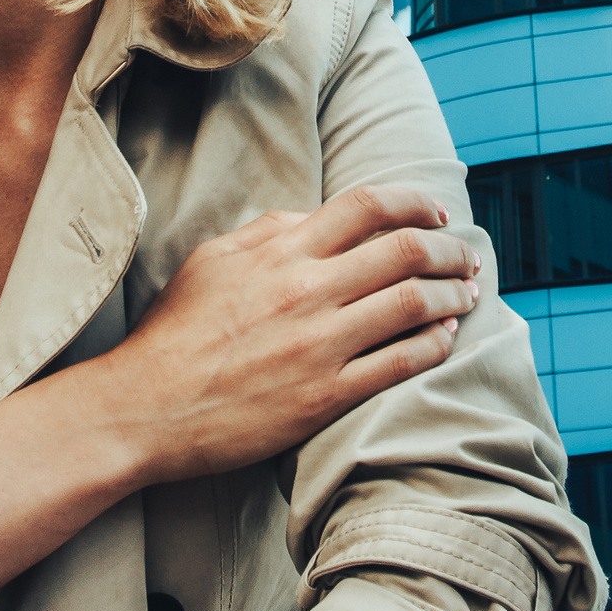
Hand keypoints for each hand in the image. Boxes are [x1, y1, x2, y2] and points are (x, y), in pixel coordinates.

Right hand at [76, 184, 481, 488]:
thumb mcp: (211, 261)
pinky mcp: (325, 396)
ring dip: (453, 296)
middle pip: (406, 251)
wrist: (144, 409)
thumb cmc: (174, 335)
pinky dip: (434, 345)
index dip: (414, 201)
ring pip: (414, 305)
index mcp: (281, 252)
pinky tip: (445, 339)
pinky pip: (400, 364)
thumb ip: (267, 232)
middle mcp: (307, 291)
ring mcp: (320, 345)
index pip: (367, 205)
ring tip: (467, 295)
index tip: (437, 212)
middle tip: (467, 257)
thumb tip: (313, 217)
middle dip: (450, 250)